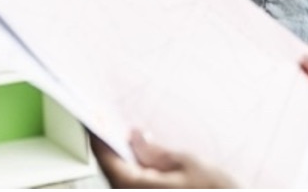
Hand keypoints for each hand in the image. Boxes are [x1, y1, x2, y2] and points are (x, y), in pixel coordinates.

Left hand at [91, 130, 234, 188]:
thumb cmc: (215, 190)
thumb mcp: (189, 164)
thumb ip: (157, 152)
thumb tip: (135, 137)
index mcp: (139, 188)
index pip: (109, 162)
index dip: (98, 141)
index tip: (91, 123)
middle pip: (113, 173)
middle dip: (111, 149)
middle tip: (108, 125)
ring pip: (122, 181)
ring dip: (122, 161)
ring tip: (126, 140)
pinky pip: (133, 186)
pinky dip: (133, 171)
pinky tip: (141, 160)